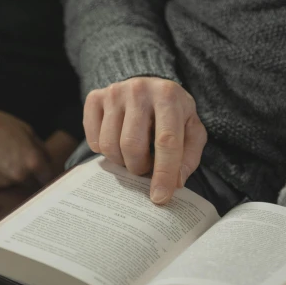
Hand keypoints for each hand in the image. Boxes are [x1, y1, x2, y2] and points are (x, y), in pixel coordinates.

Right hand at [0, 131, 77, 236]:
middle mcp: (20, 176)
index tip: (46, 177)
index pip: (48, 178)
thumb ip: (40, 147)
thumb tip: (47, 159)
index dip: (48, 177)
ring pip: (13, 186)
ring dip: (12, 180)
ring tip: (2, 163)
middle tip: (22, 168)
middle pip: (32, 185)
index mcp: (33, 161)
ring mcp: (3, 184)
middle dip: (31, 179)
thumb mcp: (26, 129)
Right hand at [84, 78, 206, 204]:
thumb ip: (189, 156)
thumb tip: (176, 182)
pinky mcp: (95, 98)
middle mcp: (139, 89)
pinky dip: (103, 150)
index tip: (159, 198)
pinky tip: (117, 142)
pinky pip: (93, 139)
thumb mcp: (191, 129)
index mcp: (168, 96)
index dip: (163, 173)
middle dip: (139, 167)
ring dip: (122, 161)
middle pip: (132, 146)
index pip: (165, 141)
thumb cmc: (173, 114)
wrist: (149, 86)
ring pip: (110, 145)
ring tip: (134, 154)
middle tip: (146, 166)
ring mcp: (114, 92)